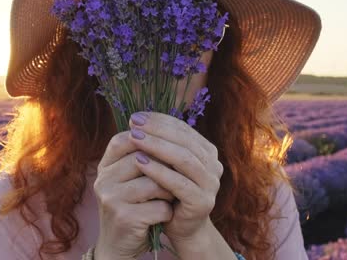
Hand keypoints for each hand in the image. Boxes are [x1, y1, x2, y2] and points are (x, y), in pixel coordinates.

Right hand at [93, 129, 176, 258]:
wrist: (118, 245)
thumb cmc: (132, 207)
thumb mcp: (131, 179)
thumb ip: (142, 157)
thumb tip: (171, 131)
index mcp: (105, 166)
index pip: (124, 139)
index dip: (149, 139)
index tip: (169, 145)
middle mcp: (103, 179)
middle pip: (142, 158)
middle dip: (165, 166)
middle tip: (178, 174)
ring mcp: (111, 199)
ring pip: (153, 183)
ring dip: (168, 190)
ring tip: (170, 196)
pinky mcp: (124, 218)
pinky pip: (158, 207)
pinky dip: (166, 211)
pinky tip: (164, 215)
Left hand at [128, 111, 223, 243]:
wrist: (180, 229)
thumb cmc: (168, 192)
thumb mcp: (165, 164)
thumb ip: (160, 144)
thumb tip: (136, 119)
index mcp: (206, 151)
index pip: (182, 128)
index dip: (159, 120)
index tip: (135, 116)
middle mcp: (213, 165)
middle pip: (184, 140)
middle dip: (156, 130)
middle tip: (133, 124)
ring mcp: (211, 184)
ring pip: (183, 159)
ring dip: (156, 146)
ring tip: (134, 138)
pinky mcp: (203, 202)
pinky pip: (179, 183)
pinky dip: (158, 171)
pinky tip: (139, 162)